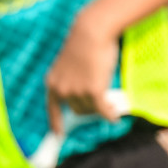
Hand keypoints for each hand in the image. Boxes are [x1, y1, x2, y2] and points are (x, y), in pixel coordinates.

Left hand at [44, 11, 121, 133]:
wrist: (92, 32)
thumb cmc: (84, 44)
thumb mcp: (70, 65)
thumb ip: (72, 80)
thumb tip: (83, 96)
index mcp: (52, 82)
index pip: (52, 108)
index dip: (55, 123)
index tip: (58, 134)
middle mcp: (62, 90)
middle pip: (78, 111)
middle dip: (90, 109)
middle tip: (101, 102)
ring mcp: (76, 92)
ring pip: (91, 110)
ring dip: (101, 108)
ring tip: (109, 100)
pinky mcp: (93, 91)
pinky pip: (103, 111)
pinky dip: (110, 116)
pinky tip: (115, 118)